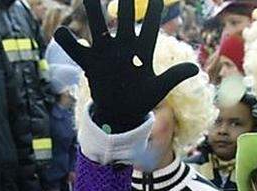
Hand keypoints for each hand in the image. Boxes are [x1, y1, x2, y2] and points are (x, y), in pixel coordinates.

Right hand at [52, 0, 197, 131]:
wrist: (121, 112)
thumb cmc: (142, 98)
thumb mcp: (158, 90)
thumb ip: (173, 77)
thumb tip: (194, 68)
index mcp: (142, 48)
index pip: (150, 24)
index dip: (153, 8)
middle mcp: (123, 44)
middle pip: (122, 16)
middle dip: (124, 1)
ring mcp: (105, 51)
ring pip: (97, 24)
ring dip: (92, 9)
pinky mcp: (90, 62)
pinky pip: (76, 49)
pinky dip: (68, 42)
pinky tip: (62, 32)